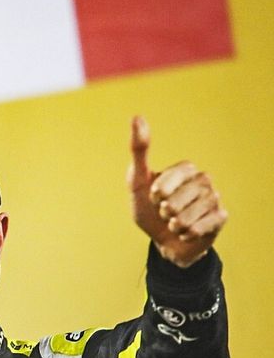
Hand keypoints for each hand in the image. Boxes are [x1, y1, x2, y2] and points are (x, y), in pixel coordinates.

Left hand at [127, 116, 227, 267]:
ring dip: (173, 225)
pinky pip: (200, 228)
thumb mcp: (137, 181)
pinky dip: (186, 234)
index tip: (153, 197)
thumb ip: (139, 151)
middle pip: (177, 200)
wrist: (163, 241)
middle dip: (163, 212)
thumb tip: (137, 116)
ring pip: (187, 216)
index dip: (156, 193)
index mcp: (186, 169)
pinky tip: (185, 232)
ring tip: (173, 223)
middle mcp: (203, 180)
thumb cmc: (148, 210)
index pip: (169, 178)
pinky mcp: (220, 217)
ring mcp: (214, 198)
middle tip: (164, 213)